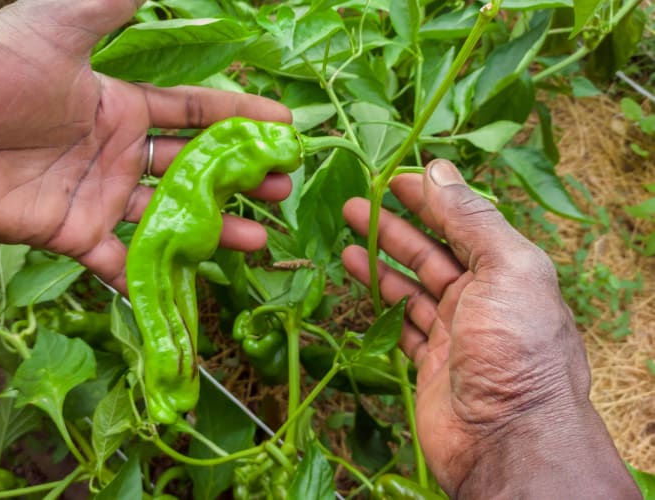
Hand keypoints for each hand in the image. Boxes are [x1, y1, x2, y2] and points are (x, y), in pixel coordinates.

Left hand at [0, 0, 290, 291]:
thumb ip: (106, 7)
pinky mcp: (72, 235)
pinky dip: (148, 279)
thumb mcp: (55, 28)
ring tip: (256, 240)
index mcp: (119, 105)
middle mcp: (116, 152)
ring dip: (212, 230)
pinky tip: (185, 290)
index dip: (240, 116)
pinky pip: (118, 262)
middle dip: (240, 179)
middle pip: (192, 169)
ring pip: (169, 217)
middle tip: (282, 189)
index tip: (285, 126)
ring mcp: (98, 196)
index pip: (194, 112)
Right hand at [343, 160, 639, 497]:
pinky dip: (377, 299)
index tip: (391, 179)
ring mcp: (453, 332)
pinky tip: (356, 280)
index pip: (462, 222)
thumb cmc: (516, 349)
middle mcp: (482, 299)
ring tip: (346, 236)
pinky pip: (398, 322)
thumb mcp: (507, 268)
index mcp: (508, 271)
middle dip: (395, 225)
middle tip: (353, 204)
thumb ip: (472, 218)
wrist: (508, 441)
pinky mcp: (428, 362)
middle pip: (431, 251)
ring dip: (380, 260)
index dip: (428, 198)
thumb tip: (439, 168)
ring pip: (410, 286)